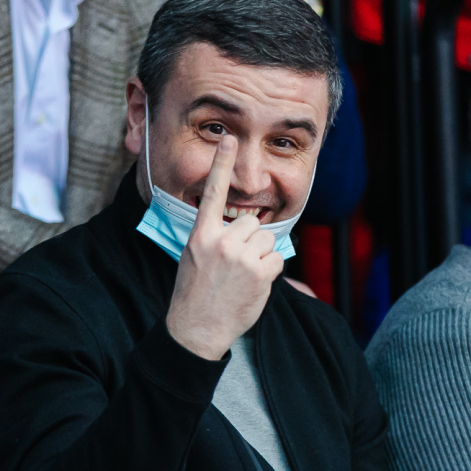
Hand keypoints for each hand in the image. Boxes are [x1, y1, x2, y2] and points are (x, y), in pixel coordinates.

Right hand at [164, 135, 284, 359]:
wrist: (196, 329)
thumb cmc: (195, 293)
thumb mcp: (193, 257)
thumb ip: (214, 237)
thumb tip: (243, 227)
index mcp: (201, 235)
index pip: (212, 193)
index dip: (222, 165)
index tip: (229, 140)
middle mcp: (221, 242)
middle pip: (251, 222)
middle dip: (249, 241)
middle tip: (234, 265)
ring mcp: (240, 258)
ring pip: (266, 239)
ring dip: (260, 256)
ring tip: (242, 276)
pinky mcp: (259, 274)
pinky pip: (276, 260)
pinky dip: (269, 272)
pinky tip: (253, 285)